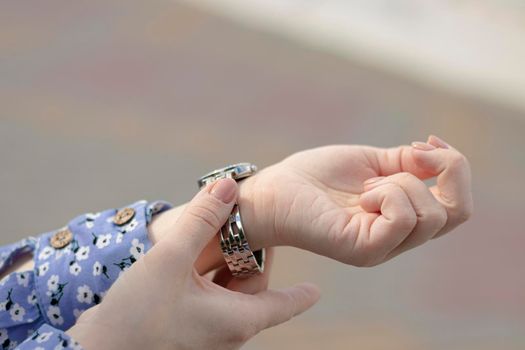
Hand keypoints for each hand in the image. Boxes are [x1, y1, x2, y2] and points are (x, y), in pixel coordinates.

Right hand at [67, 178, 319, 349]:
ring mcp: (207, 336)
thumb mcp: (169, 260)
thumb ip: (200, 221)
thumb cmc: (135, 313)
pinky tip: (191, 265)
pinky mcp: (186, 333)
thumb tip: (228, 185)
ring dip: (227, 268)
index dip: (301, 294)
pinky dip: (209, 281)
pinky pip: (211, 303)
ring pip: (231, 296)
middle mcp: (228, 333)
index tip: (317, 288)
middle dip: (251, 259)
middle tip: (241, 226)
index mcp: (238, 320)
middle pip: (254, 291)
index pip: (284, 305)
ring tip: (215, 239)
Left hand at [249, 135, 472, 265]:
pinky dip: (387, 194)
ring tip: (364, 187)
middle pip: (458, 213)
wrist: (275, 190)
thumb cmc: (315, 177)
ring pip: (431, 215)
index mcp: (402, 219)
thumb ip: (408, 165)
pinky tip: (360, 196)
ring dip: (401, 184)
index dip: (456, 168)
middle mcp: (398, 239)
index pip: (458, 207)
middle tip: (397, 161)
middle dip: (438, 172)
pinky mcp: (363, 250)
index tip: (426, 143)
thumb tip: (443, 158)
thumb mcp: (372, 163)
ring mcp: (383, 248)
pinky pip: (402, 219)